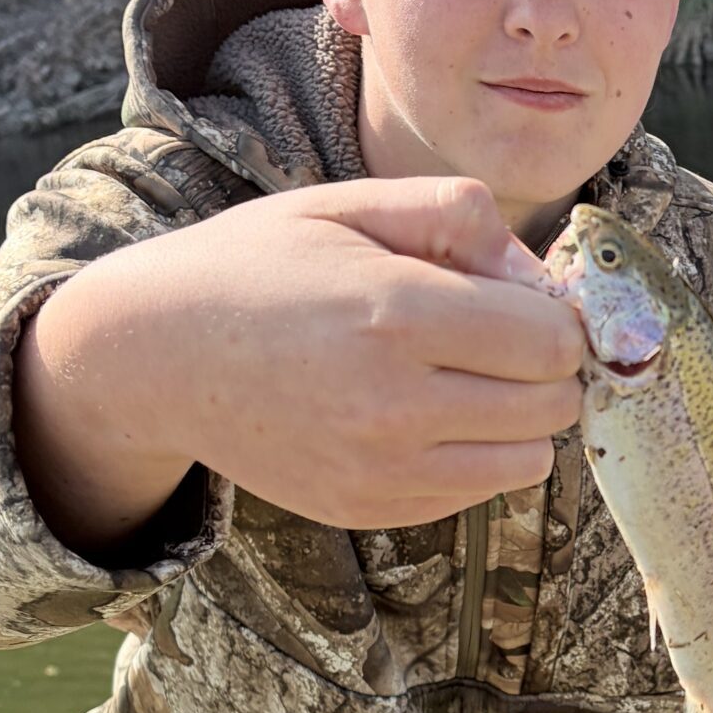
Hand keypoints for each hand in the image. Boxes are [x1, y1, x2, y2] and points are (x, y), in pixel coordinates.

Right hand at [16, 176, 583, 550]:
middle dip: (547, 370)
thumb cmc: (260, 264)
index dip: (556, 318)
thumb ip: (457, 216)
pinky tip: (426, 415)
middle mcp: (394, 404)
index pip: (552, 342)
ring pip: (527, 463)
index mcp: (399, 314)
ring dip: (520, 420)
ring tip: (469, 380)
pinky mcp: (364, 508)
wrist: (155, 352)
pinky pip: (473, 494)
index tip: (525, 303)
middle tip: (504, 340)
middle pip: (553, 406)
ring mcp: (379, 469)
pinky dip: (473, 457)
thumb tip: (536, 276)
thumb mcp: (351, 204)